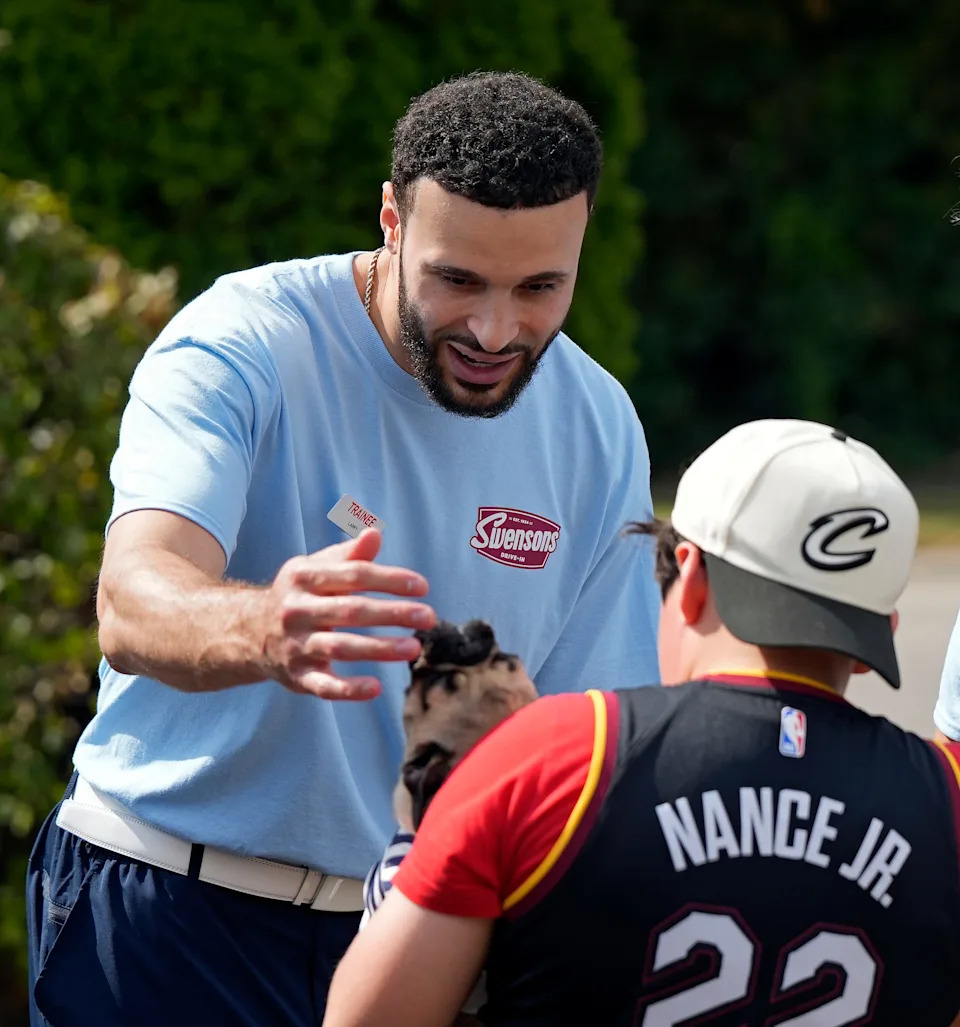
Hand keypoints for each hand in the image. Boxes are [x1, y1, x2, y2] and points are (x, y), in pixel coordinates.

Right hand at [261, 529, 435, 700]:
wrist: (249, 632)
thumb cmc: (299, 595)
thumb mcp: (316, 568)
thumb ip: (348, 555)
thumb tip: (375, 534)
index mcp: (303, 577)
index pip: (353, 575)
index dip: (390, 580)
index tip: (422, 587)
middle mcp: (296, 610)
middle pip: (350, 611)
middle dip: (392, 613)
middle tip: (428, 617)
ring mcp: (295, 645)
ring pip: (340, 647)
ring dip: (380, 648)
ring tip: (414, 647)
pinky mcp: (296, 676)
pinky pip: (323, 686)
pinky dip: (348, 689)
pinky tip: (376, 687)